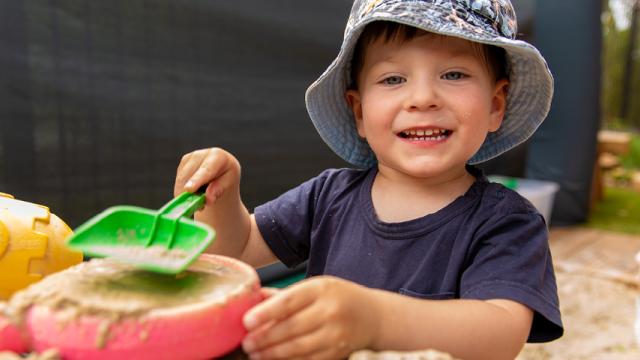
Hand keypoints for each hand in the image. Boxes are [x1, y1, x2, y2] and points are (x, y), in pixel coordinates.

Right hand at [174, 148, 240, 204]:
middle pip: (190, 174)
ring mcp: (192, 156)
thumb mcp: (227, 184)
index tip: (189, 190)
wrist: (222, 172)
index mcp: (218, 156)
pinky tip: (194, 192)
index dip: (196, 179)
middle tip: (196, 207)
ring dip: (186, 193)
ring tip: (198, 202)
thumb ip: (218, 191)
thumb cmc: (227, 178)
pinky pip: (179, 179)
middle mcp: (203, 153)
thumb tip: (208, 199)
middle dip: (188, 192)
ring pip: (181, 178)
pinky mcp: (184, 161)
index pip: (206, 170)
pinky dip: (183, 189)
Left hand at [241, 276, 379, 359]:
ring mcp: (336, 334)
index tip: (247, 321)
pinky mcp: (338, 353)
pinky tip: (275, 359)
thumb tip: (253, 298)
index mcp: (321, 289)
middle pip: (291, 327)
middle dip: (265, 337)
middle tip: (246, 343)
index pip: (290, 301)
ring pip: (298, 348)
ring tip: (255, 354)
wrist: (373, 316)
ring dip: (273, 353)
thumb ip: (286, 295)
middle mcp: (330, 311)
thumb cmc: (337, 298)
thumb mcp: (315, 287)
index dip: (266, 312)